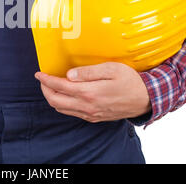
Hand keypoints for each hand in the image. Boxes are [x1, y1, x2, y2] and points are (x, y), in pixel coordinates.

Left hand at [35, 62, 150, 122]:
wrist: (146, 99)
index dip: (46, 80)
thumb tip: (69, 74)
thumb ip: (88, 72)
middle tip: (43, 79)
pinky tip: (65, 95)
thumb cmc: (130, 81)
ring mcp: (90, 114)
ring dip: (52, 97)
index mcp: (89, 92)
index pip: (59, 87)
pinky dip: (63, 104)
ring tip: (51, 86)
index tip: (39, 73)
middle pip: (55, 100)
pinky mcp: (94, 117)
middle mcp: (87, 106)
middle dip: (45, 89)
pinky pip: (72, 113)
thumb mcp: (111, 69)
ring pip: (62, 109)